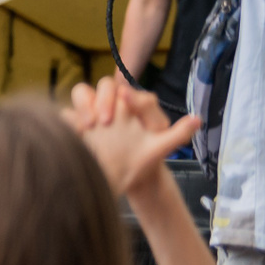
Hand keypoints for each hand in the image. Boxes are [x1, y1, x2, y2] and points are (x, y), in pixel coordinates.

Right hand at [64, 76, 197, 196]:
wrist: (122, 178)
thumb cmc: (144, 158)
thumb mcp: (163, 147)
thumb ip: (179, 133)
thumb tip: (198, 119)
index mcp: (129, 106)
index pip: (124, 89)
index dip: (124, 94)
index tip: (126, 101)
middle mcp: (110, 106)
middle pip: (102, 86)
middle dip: (103, 99)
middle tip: (106, 121)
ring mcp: (90, 114)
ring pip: (81, 93)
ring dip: (83, 104)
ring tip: (89, 126)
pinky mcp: (75, 126)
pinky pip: (66, 115)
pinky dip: (69, 121)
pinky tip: (77, 134)